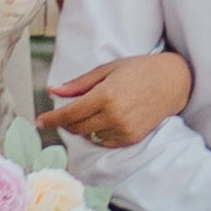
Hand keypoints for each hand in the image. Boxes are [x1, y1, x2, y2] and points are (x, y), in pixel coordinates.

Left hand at [46, 51, 190, 149]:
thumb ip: (79, 83)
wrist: (172, 82)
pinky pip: (104, 141)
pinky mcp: (131, 138)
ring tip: (95, 110)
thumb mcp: (107, 70)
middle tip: (66, 112)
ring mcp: (123, 129)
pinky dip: (99, 132)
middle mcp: (113, 116)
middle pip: (76, 128)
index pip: (69, 114)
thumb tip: (53, 90)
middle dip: (66, 122)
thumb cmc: (138, 70)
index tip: (39, 122)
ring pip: (89, 136)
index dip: (51, 119)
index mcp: (104, 96)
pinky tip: (107, 119)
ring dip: (84, 127)